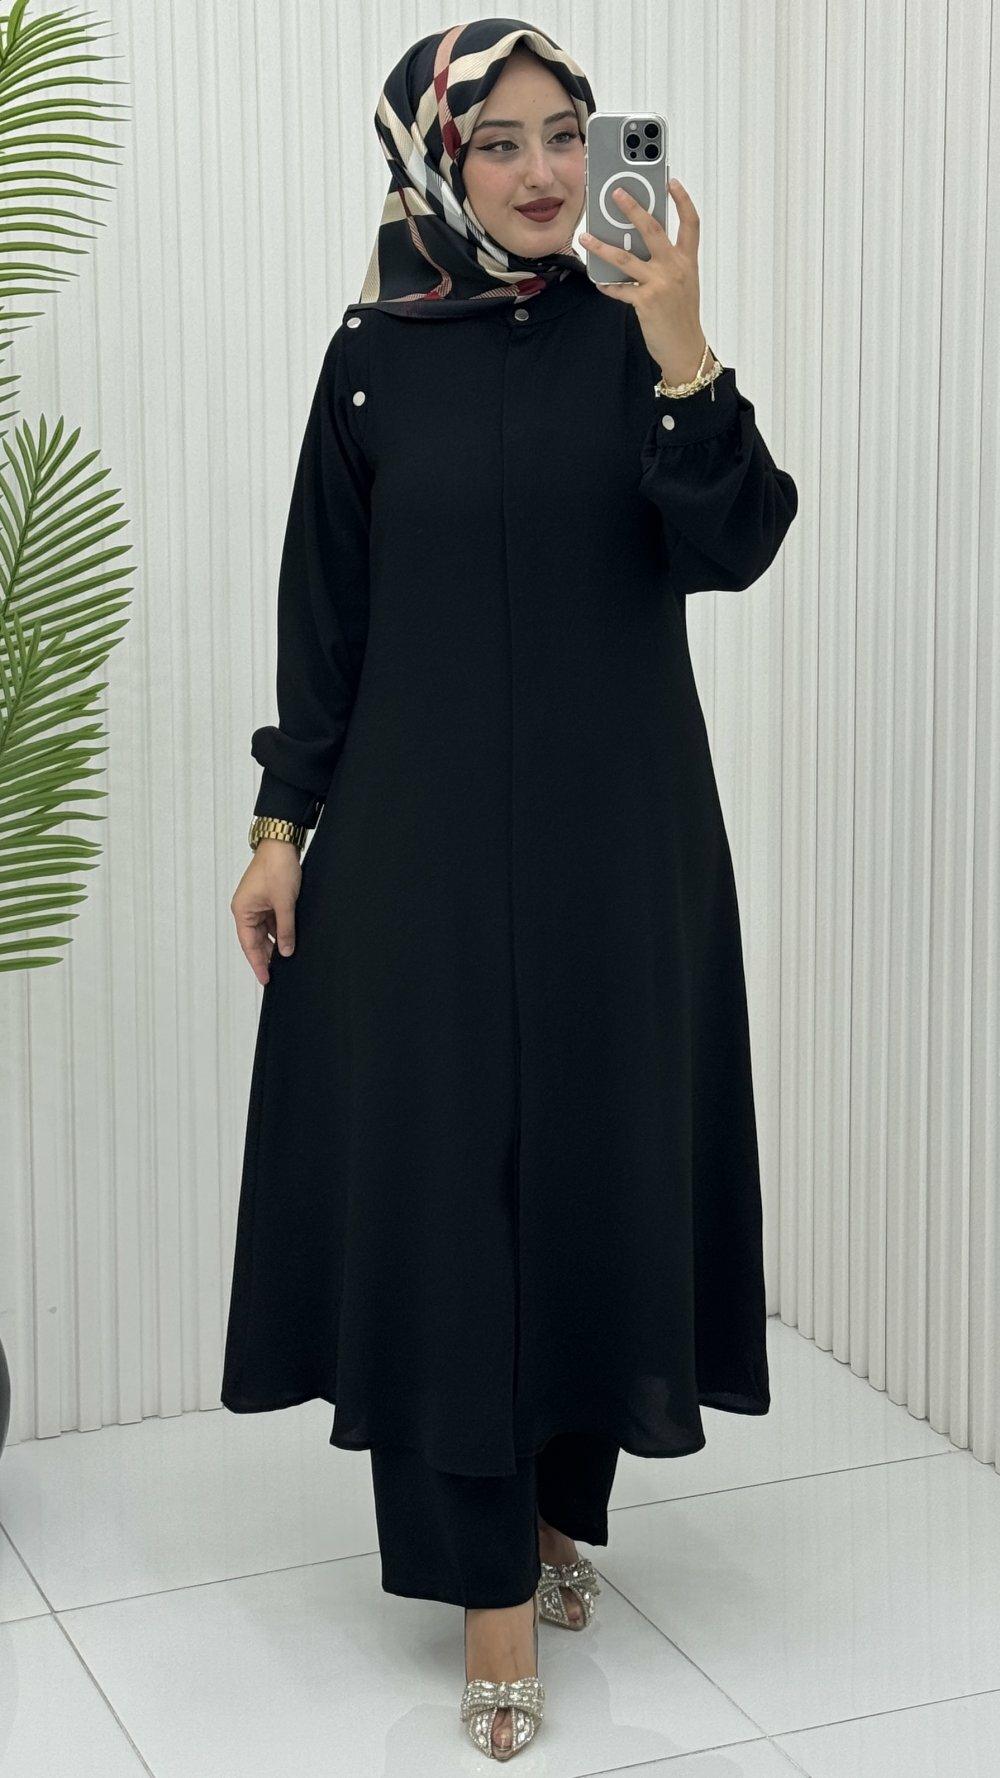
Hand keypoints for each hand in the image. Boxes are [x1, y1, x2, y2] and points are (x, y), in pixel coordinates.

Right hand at [231, 840, 301, 984]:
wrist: (282, 844)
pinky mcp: (266, 900)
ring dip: (274, 944)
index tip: (265, 979)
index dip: (258, 963)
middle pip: (255, 940)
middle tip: (277, 974)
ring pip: (264, 932)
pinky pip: (271, 921)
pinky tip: (287, 941)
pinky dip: (278, 931)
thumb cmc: (277, 868)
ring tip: (285, 960)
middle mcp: (246, 909)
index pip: (249, 945)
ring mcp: (256, 904)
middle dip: (266, 956)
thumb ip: (285, 930)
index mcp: (243, 911)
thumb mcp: (285, 903)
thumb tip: (286, 951)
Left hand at [579, 177, 707, 384]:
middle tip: (617, 193)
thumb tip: (640, 245)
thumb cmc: (682, 315)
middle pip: (652, 229)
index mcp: (687, 261)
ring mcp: (659, 284)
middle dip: (633, 208)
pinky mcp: (645, 302)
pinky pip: (619, 288)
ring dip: (601, 246)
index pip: (690, 223)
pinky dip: (606, 284)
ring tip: (585, 238)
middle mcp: (675, 268)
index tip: (671, 182)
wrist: (685, 347)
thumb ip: (668, 262)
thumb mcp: (683, 283)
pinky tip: (597, 280)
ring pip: (625, 258)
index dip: (682, 200)